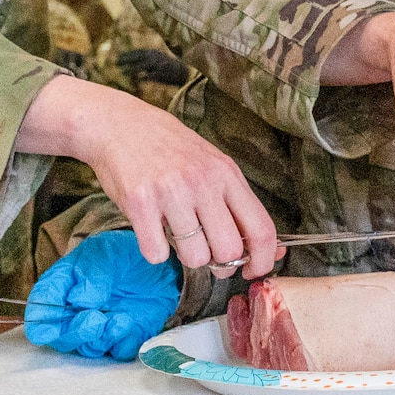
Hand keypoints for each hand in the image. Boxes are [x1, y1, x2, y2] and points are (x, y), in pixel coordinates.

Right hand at [18, 77, 280, 278]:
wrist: (119, 124)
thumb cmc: (170, 148)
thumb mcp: (213, 165)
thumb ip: (238, 204)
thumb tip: (274, 248)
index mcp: (226, 173)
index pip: (261, 228)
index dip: (263, 260)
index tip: (253, 271)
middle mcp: (202, 182)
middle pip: (229, 250)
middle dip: (222, 265)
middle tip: (210, 257)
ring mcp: (170, 192)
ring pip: (195, 257)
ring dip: (187, 257)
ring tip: (178, 235)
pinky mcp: (140, 203)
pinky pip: (157, 253)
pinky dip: (155, 251)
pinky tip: (152, 230)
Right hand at [24, 231, 180, 359]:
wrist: (158, 261)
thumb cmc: (120, 253)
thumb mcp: (103, 256)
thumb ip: (90, 279)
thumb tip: (77, 303)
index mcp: (61, 290)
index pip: (39, 314)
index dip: (41, 324)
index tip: (52, 326)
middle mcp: (75, 314)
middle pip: (61, 338)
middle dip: (76, 333)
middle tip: (95, 319)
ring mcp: (98, 328)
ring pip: (88, 348)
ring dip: (102, 337)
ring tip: (120, 318)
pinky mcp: (123, 337)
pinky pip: (117, 351)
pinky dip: (122, 341)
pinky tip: (129, 323)